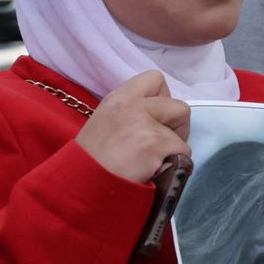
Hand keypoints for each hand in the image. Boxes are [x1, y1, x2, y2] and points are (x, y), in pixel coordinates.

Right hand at [75, 70, 190, 183]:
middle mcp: (131, 106)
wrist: (81, 185)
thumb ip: (131, 114)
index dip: (164, 99)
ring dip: (173, 149)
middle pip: (179, 106)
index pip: (155, 78)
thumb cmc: (91, 161)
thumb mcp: (105, 123)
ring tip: (151, 161)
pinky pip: (183, 153)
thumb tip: (159, 118)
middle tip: (161, 144)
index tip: (156, 118)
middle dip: (177, 126)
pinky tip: (154, 171)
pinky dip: (175, 164)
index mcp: (117, 98)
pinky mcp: (155, 144)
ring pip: (181, 135)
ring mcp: (144, 124)